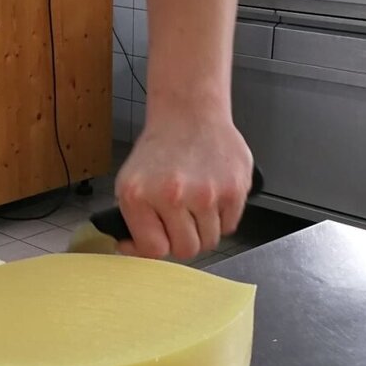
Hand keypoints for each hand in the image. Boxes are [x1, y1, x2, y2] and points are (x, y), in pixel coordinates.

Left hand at [114, 111, 254, 259]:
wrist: (189, 114)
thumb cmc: (160, 150)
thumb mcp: (130, 184)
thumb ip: (133, 222)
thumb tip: (133, 250)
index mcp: (140, 196)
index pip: (154, 250)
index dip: (156, 247)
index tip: (157, 239)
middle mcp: (174, 195)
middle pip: (186, 250)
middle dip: (183, 240)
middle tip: (180, 221)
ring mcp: (207, 193)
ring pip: (210, 240)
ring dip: (203, 229)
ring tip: (196, 205)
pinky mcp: (235, 188)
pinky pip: (230, 226)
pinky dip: (221, 217)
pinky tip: (211, 195)